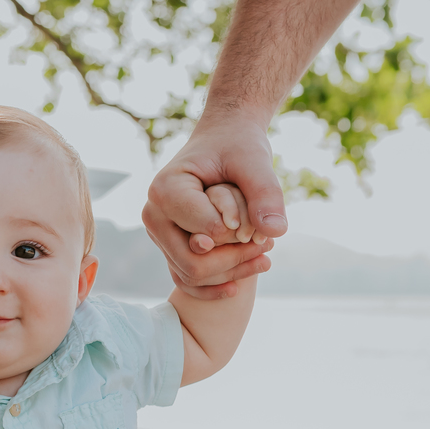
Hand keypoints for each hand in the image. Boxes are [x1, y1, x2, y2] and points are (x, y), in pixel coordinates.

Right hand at [144, 113, 286, 299]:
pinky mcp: (169, 246)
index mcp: (165, 190)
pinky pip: (185, 279)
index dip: (239, 233)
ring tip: (264, 259)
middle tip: (268, 248)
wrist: (222, 141)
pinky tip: (239, 286)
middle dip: (235, 260)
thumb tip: (274, 233)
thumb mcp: (255, 161)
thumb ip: (266, 193)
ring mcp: (159, 234)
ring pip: (191, 275)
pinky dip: (212, 287)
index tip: (258, 219)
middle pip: (192, 263)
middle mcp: (154, 215)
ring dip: (230, 274)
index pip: (206, 233)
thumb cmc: (237, 147)